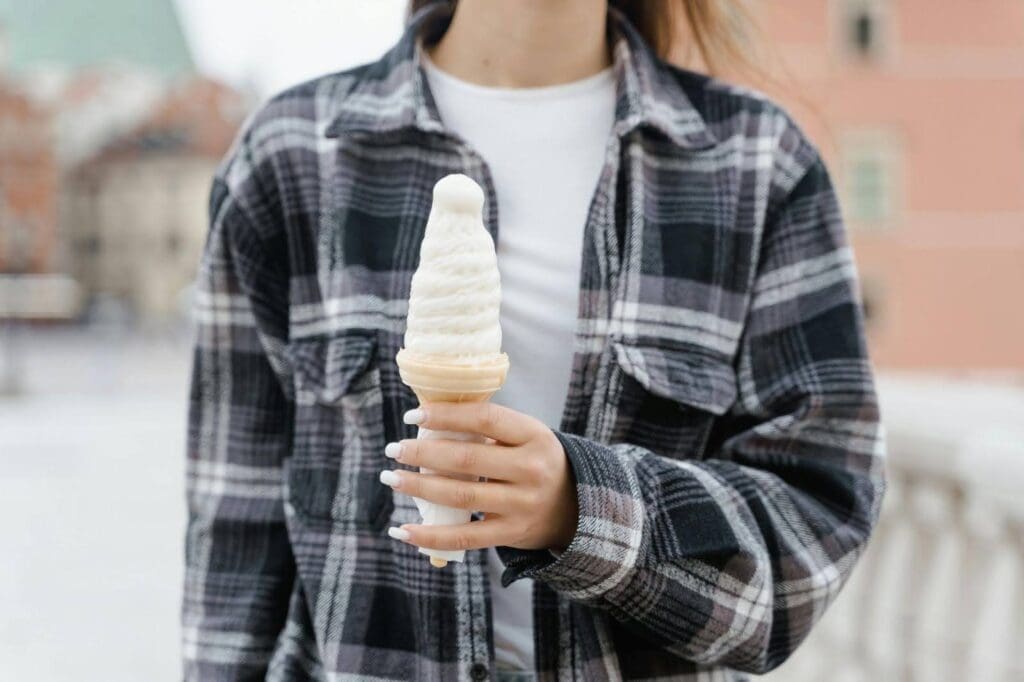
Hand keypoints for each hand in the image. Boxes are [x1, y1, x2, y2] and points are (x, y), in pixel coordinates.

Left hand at [379, 402, 577, 552]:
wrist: (576, 506)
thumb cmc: (535, 461)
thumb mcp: (525, 437)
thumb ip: (488, 429)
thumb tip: (428, 421)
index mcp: (533, 435)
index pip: (485, 418)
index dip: (446, 415)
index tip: (412, 416)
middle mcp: (531, 469)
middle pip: (467, 459)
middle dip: (423, 453)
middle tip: (393, 449)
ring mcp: (522, 504)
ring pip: (461, 495)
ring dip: (419, 487)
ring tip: (391, 478)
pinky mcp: (512, 532)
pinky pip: (465, 537)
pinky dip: (430, 536)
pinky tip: (402, 530)